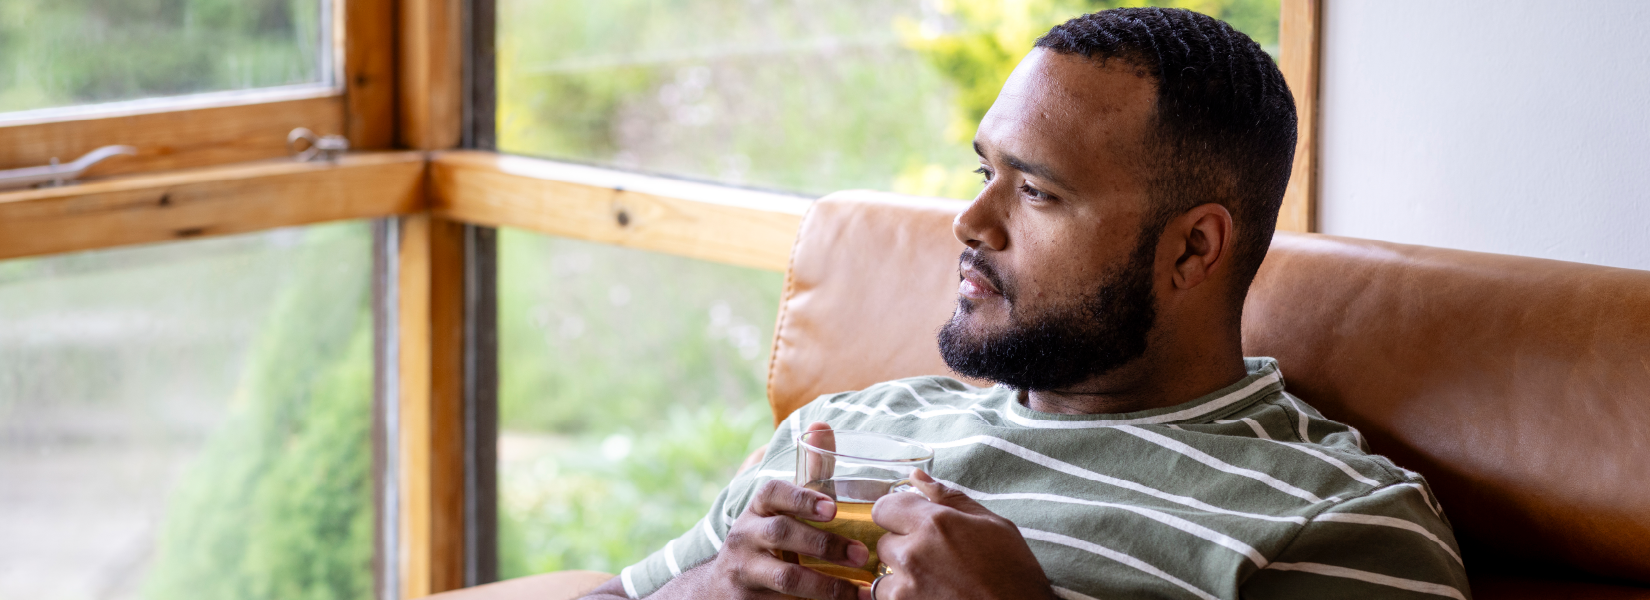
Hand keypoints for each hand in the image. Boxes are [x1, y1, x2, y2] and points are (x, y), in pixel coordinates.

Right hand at [581, 475, 870, 599]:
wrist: (720, 587)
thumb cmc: (766, 539)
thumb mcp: (781, 508)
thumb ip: (808, 474)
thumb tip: (823, 425)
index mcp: (757, 509)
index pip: (772, 492)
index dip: (801, 497)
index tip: (831, 507)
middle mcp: (745, 536)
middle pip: (782, 535)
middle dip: (824, 544)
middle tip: (860, 554)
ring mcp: (744, 571)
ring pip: (785, 577)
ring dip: (825, 584)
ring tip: (856, 590)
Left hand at [868, 470, 1056, 599]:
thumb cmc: (1014, 573)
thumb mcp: (992, 525)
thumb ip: (949, 498)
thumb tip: (917, 478)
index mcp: (935, 524)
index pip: (885, 507)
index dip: (898, 513)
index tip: (913, 522)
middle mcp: (914, 554)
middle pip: (885, 542)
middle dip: (904, 546)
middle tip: (936, 557)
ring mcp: (906, 588)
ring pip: (884, 574)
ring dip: (902, 575)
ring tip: (935, 580)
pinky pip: (890, 597)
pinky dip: (905, 596)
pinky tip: (933, 595)